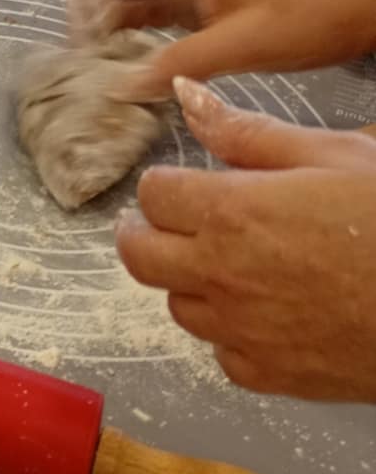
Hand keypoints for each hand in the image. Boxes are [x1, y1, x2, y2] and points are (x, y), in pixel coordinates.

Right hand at [73, 0, 375, 94]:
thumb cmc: (295, 22)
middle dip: (92, 5)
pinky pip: (156, 16)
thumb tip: (123, 87)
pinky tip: (132, 64)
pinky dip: (136, 34)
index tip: (81, 24)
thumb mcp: (236, 46)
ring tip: (99, 61)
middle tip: (84, 48)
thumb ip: (178, 63)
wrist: (341, 19)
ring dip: (112, 22)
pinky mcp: (202, 11)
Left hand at [117, 78, 375, 400]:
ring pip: (178, 307)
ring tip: (232, 265)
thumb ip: (251, 133)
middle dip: (148, 235)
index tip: (184, 185)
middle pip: (139, 258)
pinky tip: (265, 313)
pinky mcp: (272, 376)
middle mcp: (222, 274)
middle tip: (176, 225)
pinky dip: (231, 334)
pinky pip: (222, 354)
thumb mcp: (334, 154)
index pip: (153, 195)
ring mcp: (243, 332)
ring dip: (191, 283)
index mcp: (231, 211)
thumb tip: (188, 96)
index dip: (166, 186)